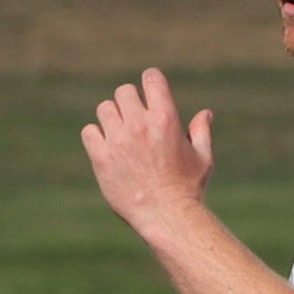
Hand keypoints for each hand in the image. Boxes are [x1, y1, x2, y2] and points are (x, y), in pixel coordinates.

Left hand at [82, 69, 218, 228]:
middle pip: (123, 91)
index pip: (151, 78)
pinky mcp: (100, 157)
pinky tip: (107, 147)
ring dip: (112, 117)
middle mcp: (140, 125)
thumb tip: (205, 113)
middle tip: (134, 118)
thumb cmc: (188, 187)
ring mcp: (118, 141)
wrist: (166, 215)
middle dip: (130, 101)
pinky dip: (96, 136)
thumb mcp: (203, 157)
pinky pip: (88, 131)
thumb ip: (201, 131)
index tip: (149, 91)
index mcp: (166, 118)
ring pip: (104, 108)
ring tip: (120, 133)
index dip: (150, 81)